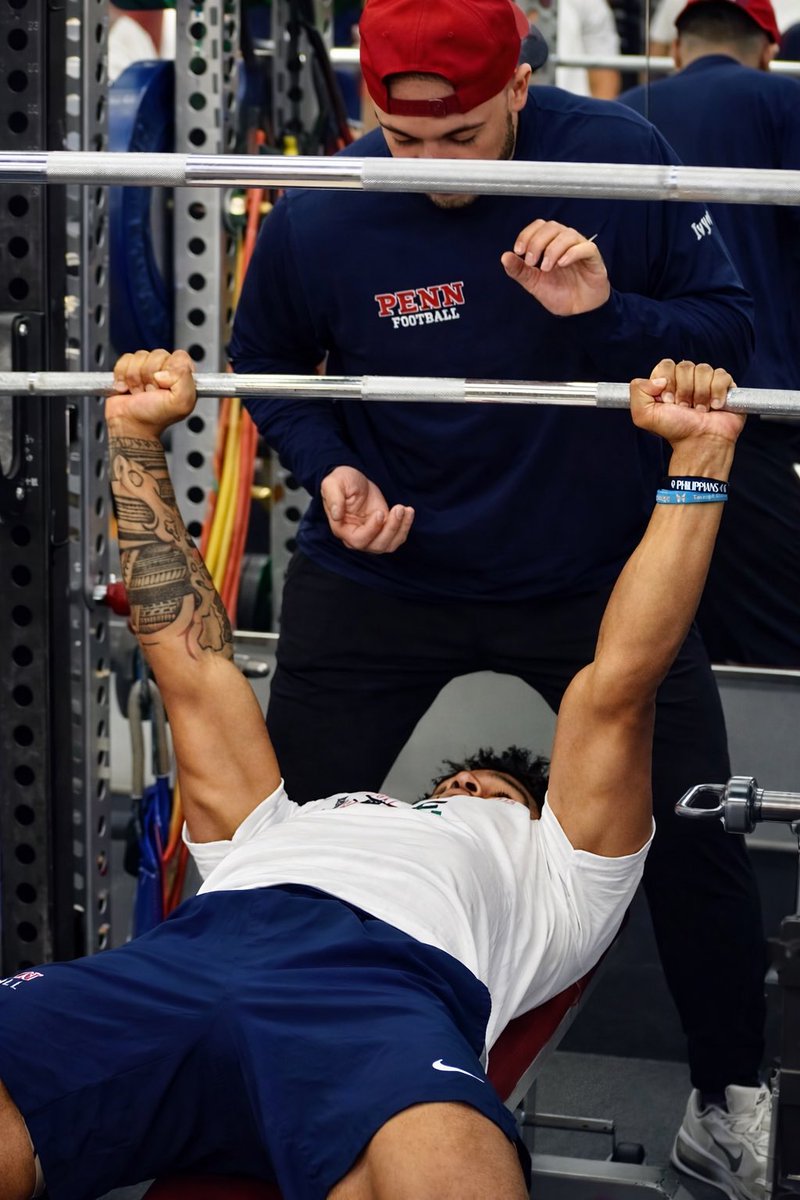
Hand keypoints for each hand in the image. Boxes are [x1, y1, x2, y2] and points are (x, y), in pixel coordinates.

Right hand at [108, 349, 196, 437]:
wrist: (130, 425)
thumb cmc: (155, 417)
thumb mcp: (182, 403)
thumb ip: (185, 380)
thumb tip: (165, 371)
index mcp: (183, 377)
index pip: (179, 356)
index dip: (170, 370)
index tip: (165, 386)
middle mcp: (166, 371)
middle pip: (158, 355)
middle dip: (150, 377)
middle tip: (151, 392)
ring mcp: (147, 370)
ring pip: (140, 356)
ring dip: (136, 378)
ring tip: (140, 392)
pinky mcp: (129, 369)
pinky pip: (125, 359)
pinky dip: (123, 376)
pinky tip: (128, 388)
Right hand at [321, 466, 413, 552]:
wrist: (354, 480)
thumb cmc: (341, 481)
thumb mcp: (333, 483)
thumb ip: (333, 498)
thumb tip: (336, 515)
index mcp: (342, 529)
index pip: (358, 540)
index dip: (372, 530)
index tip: (380, 512)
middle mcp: (356, 537)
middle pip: (377, 546)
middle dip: (391, 529)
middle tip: (399, 508)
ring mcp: (371, 535)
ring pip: (389, 545)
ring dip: (401, 529)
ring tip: (406, 510)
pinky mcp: (383, 530)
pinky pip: (397, 537)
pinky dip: (405, 527)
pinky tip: (408, 511)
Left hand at [500, 220, 609, 314]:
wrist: (578, 311)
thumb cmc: (559, 293)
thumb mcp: (534, 283)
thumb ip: (519, 270)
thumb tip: (504, 257)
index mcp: (550, 244)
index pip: (539, 226)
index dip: (527, 234)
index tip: (518, 251)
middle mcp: (565, 242)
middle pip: (552, 227)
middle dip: (537, 242)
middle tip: (531, 262)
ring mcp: (580, 248)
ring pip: (567, 235)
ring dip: (552, 249)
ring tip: (546, 268)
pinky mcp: (593, 258)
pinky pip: (585, 247)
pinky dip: (571, 253)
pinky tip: (561, 264)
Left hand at [629, 359, 744, 447]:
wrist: (700, 443)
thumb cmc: (675, 430)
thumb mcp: (643, 415)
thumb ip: (638, 391)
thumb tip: (659, 379)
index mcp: (667, 382)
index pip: (666, 365)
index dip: (668, 382)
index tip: (668, 402)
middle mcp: (686, 379)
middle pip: (685, 366)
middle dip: (684, 391)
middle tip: (685, 408)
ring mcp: (706, 381)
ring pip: (703, 369)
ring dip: (700, 395)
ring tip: (699, 410)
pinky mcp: (725, 385)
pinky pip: (721, 376)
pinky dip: (717, 393)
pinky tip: (714, 407)